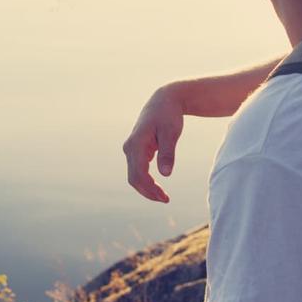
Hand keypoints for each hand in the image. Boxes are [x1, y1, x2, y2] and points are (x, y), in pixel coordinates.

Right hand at [123, 84, 184, 202]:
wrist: (164, 101)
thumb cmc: (169, 115)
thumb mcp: (171, 133)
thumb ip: (167, 152)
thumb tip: (165, 174)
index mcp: (136, 144)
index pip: (138, 174)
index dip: (149, 189)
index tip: (164, 198)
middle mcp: (130, 148)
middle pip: (134, 178)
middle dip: (148, 192)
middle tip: (166, 200)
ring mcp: (132, 150)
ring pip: (135, 176)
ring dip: (147, 189)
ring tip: (164, 197)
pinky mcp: (137, 151)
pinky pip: (139, 171)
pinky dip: (147, 181)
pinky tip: (158, 188)